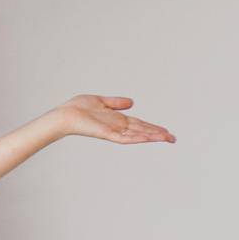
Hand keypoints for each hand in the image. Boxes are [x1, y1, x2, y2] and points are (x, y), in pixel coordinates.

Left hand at [52, 95, 175, 144]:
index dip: (153, 127)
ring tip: (167, 138)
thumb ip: (116, 103)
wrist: (65, 115)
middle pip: (142, 130)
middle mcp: (117, 126)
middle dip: (158, 134)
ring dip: (152, 136)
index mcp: (117, 119)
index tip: (166, 131)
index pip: (139, 124)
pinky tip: (149, 138)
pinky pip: (125, 137)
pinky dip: (137, 137)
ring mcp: (113, 131)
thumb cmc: (78, 108)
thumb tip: (132, 102)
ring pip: (137, 135)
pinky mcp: (107, 134)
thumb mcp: (102, 101)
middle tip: (173, 138)